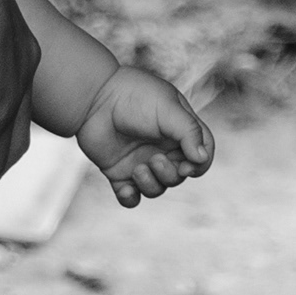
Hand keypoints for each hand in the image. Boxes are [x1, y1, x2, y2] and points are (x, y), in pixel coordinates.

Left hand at [75, 65, 212, 208]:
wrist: (93, 97)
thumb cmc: (134, 97)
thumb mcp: (168, 109)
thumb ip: (189, 132)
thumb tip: (201, 158)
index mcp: (179, 131)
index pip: (201, 154)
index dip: (199, 165)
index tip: (186, 164)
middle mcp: (162, 148)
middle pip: (179, 176)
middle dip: (170, 174)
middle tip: (154, 159)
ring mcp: (140, 161)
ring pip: (157, 188)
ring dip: (151, 185)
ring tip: (137, 170)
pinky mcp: (119, 172)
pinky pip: (131, 196)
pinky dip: (130, 198)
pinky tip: (125, 189)